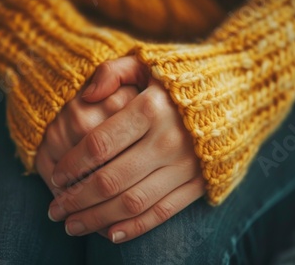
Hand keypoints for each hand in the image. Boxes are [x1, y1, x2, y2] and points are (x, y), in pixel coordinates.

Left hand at [48, 56, 204, 242]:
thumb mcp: (147, 61)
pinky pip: (163, 212)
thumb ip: (112, 72)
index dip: (71, 165)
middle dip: (76, 200)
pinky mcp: (200, 182)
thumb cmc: (183, 77)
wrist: (239, 91)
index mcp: (151, 108)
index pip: (98, 145)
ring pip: (132, 202)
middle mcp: (169, 140)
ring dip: (97, 218)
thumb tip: (85, 98)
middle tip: (54, 211)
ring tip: (73, 225)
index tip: (55, 176)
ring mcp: (186, 166)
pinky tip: (110, 233)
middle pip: (110, 180)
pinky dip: (135, 227)